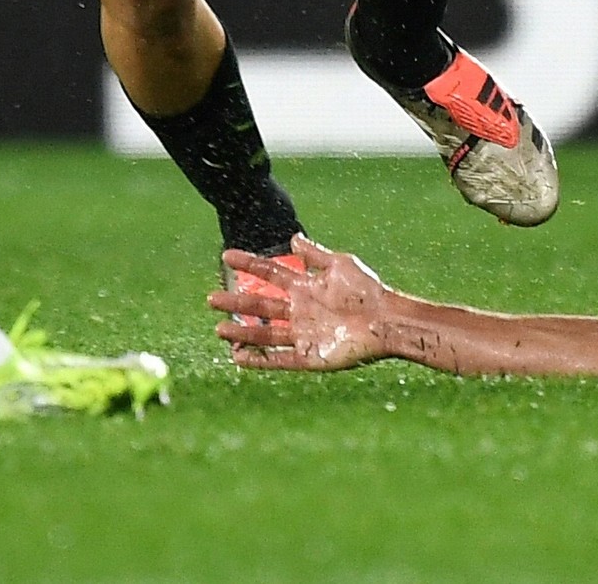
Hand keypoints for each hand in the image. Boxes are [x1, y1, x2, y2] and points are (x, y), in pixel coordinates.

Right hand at [208, 237, 388, 370]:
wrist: (386, 322)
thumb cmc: (368, 290)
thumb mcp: (340, 265)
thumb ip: (315, 254)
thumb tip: (292, 237)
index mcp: (306, 287)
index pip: (270, 274)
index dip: (249, 265)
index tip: (227, 256)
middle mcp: (300, 311)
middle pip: (261, 306)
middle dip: (236, 303)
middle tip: (211, 298)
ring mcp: (303, 334)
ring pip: (265, 334)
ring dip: (243, 333)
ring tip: (219, 329)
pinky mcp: (310, 357)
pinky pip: (279, 360)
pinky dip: (260, 360)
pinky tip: (239, 358)